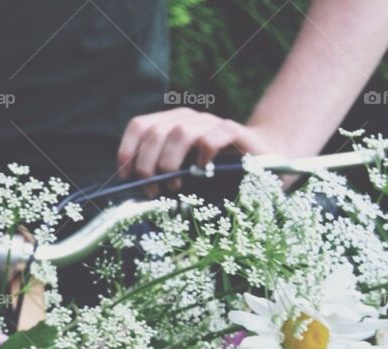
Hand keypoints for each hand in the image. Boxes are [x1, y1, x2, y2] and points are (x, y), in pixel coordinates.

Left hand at [116, 107, 278, 192]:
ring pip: (180, 131)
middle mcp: (189, 118)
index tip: (126, 177)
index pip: (140, 126)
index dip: (127, 151)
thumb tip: (132, 188)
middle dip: (147, 165)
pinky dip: (203, 155)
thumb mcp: (181, 174)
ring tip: (173, 186)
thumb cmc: (214, 175)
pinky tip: (202, 172)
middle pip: (155, 132)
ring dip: (170, 162)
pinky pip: (213, 137)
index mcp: (170, 124)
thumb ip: (159, 174)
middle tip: (151, 189)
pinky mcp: (235, 132)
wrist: (261, 166)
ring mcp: (212, 123)